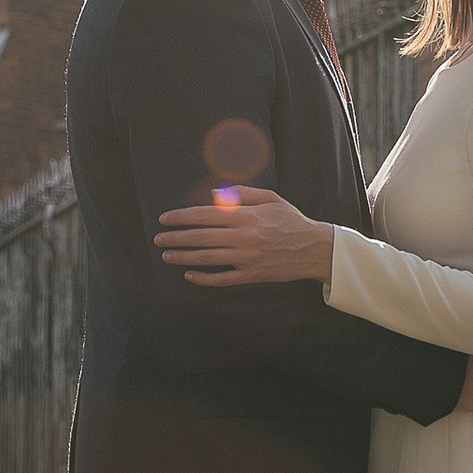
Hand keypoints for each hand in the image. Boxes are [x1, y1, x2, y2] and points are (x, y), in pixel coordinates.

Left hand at [154, 184, 333, 286]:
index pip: (205, 215)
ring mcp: (247, 258)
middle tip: (158, 239)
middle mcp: (244, 237)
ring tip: (167, 256)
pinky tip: (189, 275)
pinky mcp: (252, 275)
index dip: (181, 217)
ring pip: (207, 259)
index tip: (165, 219)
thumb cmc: (291, 220)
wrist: (314, 248)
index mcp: (246, 216)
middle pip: (201, 237)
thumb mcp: (270, 198)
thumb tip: (214, 194)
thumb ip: (242, 194)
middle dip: (176, 238)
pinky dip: (204, 278)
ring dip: (184, 257)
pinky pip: (223, 279)